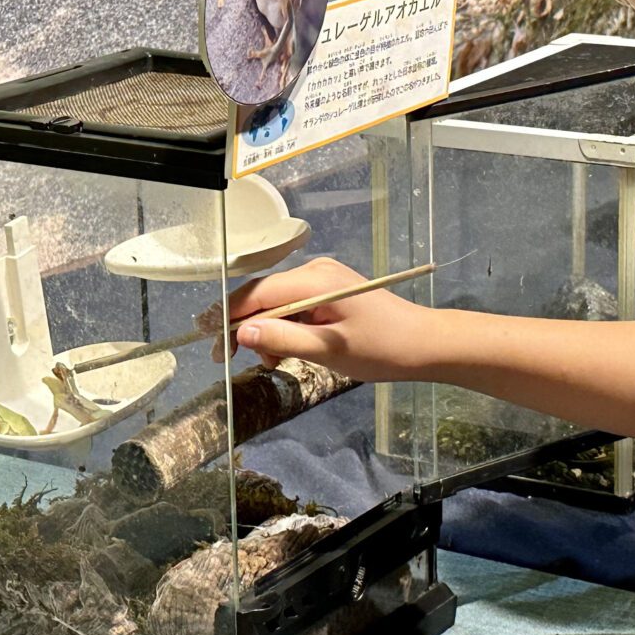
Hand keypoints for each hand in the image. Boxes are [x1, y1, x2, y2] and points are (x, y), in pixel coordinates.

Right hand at [212, 257, 439, 382]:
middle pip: (262, 295)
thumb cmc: (382, 349)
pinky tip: (287, 351)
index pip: (256, 293)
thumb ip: (284, 339)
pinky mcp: (330, 292)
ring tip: (271, 362)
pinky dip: (285, 329)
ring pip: (276, 303)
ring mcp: (323, 280)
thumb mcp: (330, 351)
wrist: (425, 344)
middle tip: (227, 359)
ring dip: (266, 331)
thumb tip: (242, 331)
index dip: (228, 317)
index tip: (209, 342)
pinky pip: (294, 307)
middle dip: (243, 326)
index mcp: (314, 281)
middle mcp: (314, 272)